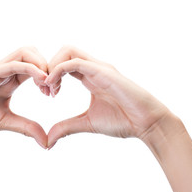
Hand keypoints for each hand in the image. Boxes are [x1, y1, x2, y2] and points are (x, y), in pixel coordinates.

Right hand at [0, 47, 49, 147]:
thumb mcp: (6, 122)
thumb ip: (27, 128)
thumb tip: (48, 143)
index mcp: (10, 80)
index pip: (34, 66)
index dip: (48, 76)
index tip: (53, 93)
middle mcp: (4, 72)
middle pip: (32, 52)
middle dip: (48, 66)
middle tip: (52, 88)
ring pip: (25, 52)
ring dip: (41, 64)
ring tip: (46, 84)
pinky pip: (13, 64)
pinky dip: (31, 69)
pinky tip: (41, 81)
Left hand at [45, 46, 169, 148]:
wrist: (147, 124)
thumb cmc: (123, 121)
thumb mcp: (87, 123)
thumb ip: (66, 127)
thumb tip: (47, 141)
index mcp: (89, 76)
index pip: (64, 64)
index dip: (50, 75)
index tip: (46, 93)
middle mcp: (93, 68)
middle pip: (64, 51)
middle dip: (48, 66)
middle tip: (44, 88)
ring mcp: (99, 68)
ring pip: (68, 51)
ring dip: (53, 66)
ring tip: (49, 88)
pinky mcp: (104, 72)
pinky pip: (76, 62)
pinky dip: (59, 70)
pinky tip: (54, 87)